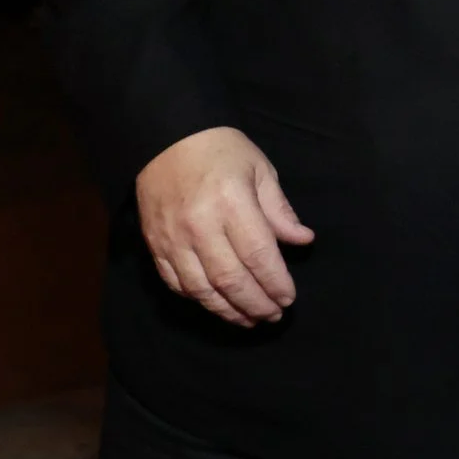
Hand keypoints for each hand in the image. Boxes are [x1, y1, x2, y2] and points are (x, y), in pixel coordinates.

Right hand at [135, 126, 314, 326]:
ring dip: (228, 310)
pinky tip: (217, 304)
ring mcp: (173, 238)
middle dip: (256, 303)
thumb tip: (302, 240)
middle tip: (274, 315)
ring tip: (250, 320)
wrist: (166, 138)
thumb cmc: (221, 150)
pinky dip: (198, 299)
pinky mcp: (155, 245)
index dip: (274, 282)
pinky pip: (176, 283)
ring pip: (202, 288)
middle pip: (231, 278)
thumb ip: (279, 210)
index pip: (257, 255)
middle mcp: (200, 225)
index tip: (289, 298)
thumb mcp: (259, 170)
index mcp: (231, 202)